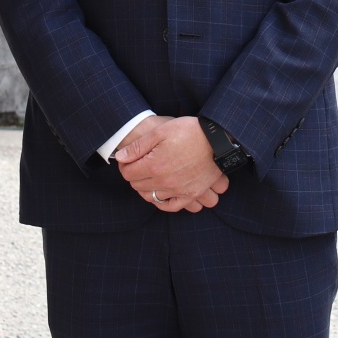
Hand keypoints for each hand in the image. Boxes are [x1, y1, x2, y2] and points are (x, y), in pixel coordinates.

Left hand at [114, 115, 228, 211]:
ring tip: (149, 176)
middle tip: (139, 164)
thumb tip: (120, 157)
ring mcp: (178, 190)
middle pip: (138, 185)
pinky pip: (171, 206)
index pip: (128, 173)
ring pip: (151, 196)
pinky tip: (161, 194)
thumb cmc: (189, 131)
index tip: (128, 159)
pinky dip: (163, 202)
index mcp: (154, 165)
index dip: (125, 165)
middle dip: (134, 175)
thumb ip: (138, 147)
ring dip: (146, 187)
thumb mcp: (160, 132)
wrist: (217, 139)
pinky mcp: (191, 194)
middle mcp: (164, 182)